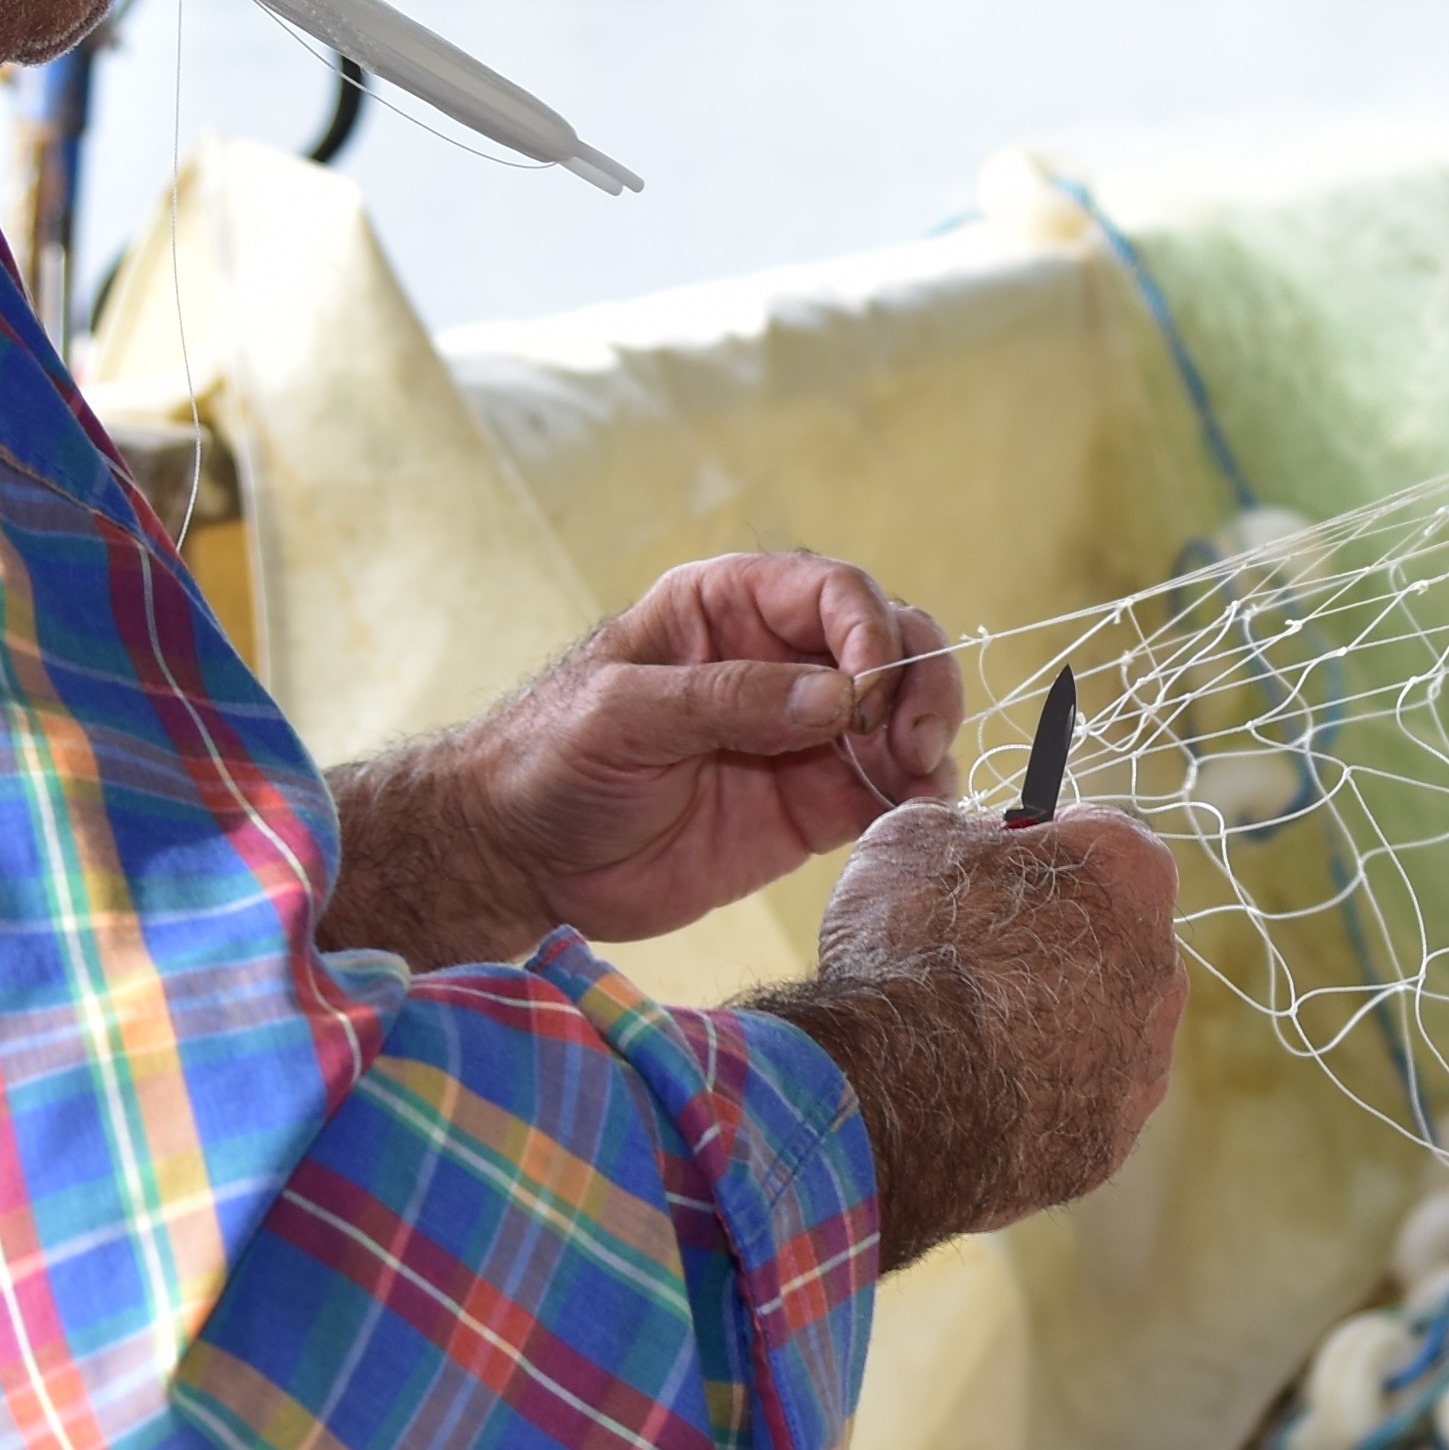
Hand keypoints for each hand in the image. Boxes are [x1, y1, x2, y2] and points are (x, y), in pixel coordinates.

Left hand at [322, 554, 961, 963]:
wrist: (521, 858)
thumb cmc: (548, 761)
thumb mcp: (620, 714)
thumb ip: (726, 699)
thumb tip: (839, 696)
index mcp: (727, 607)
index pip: (833, 591)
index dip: (869, 630)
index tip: (866, 691)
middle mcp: (780, 659)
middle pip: (891, 641)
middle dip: (919, 680)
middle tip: (911, 739)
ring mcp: (804, 732)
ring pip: (903, 711)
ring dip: (928, 735)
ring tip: (914, 778)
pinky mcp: (813, 803)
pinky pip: (888, 785)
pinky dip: (917, 791)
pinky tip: (911, 807)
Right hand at [753, 801, 1182, 1266]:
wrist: (905, 1097)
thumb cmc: (911, 952)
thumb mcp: (909, 842)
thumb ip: (956, 828)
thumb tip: (963, 840)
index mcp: (1129, 870)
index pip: (1098, 835)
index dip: (1037, 845)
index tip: (991, 865)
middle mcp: (1163, 962)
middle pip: (1106, 934)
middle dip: (1047, 938)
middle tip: (969, 954)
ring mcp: (1146, 1058)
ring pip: (1097, 1023)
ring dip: (1045, 1020)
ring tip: (961, 1034)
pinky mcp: (1114, 1135)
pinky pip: (1076, 1099)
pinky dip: (1034, 1093)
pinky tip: (973, 1092)